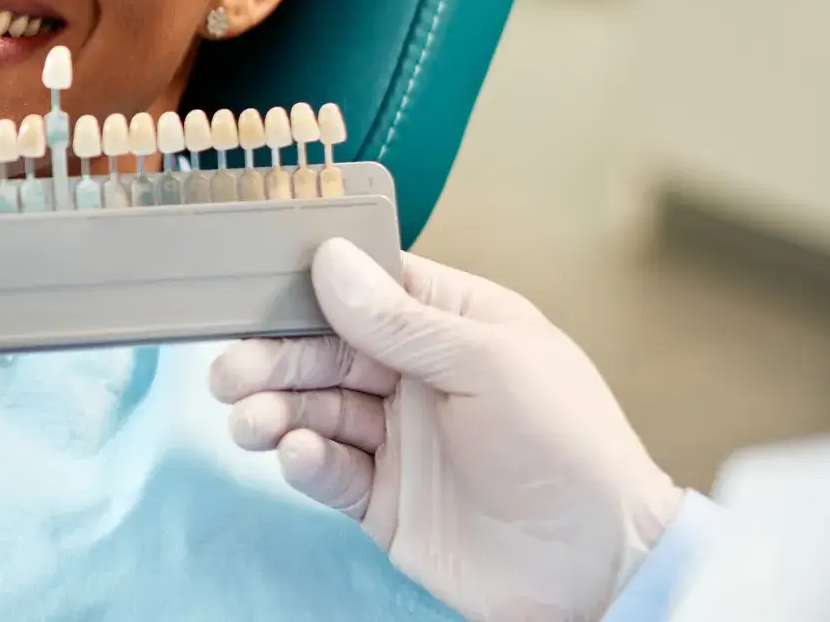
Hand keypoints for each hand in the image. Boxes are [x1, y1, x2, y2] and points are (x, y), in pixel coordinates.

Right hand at [209, 240, 683, 621]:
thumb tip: (330, 260)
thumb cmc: (569, 447)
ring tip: (250, 420)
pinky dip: (303, 460)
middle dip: (274, 357)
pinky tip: (295, 454)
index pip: (366, 287)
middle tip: (229, 371)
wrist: (600, 568)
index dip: (311, 285)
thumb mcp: (490, 363)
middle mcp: (418, 375)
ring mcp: (399, 439)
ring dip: (276, 410)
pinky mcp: (385, 500)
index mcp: (452, 324)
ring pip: (316, 409)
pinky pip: (328, 470)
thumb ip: (402, 319)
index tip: (255, 286)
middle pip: (325, 350)